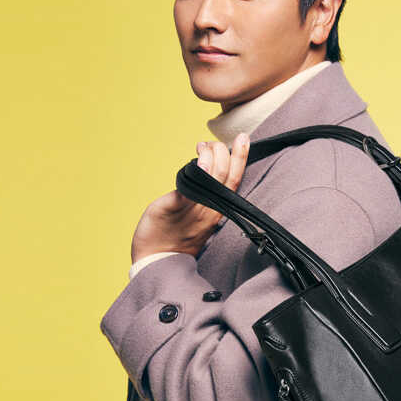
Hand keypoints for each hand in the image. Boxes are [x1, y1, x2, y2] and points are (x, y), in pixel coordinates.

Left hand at [130, 133, 249, 262]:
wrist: (157, 261)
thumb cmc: (176, 238)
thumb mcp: (198, 217)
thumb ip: (205, 195)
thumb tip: (208, 170)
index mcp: (216, 209)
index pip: (234, 180)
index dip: (241, 158)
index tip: (244, 138)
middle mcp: (208, 208)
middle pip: (225, 175)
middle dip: (223, 152)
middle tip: (213, 144)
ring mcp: (191, 209)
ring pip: (211, 179)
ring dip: (210, 158)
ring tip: (202, 147)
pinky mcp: (172, 208)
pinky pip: (185, 190)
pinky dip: (195, 175)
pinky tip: (197, 164)